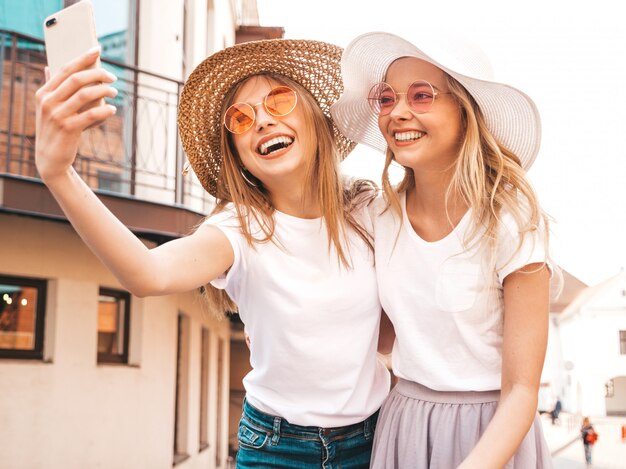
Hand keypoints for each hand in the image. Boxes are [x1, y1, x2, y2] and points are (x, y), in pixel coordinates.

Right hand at [35, 46, 117, 182]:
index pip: (65, 69)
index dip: (83, 58)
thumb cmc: (56, 130)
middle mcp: (48, 102)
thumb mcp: (50, 109)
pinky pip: (91, 114)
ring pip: (86, 95)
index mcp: (44, 93)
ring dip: (104, 91)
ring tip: (115, 92)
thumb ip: (53, 89)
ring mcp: (57, 115)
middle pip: (77, 79)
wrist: (50, 159)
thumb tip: (50, 67)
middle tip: (113, 77)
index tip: (97, 49)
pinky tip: (112, 110)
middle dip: (98, 74)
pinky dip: (105, 110)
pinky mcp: (69, 129)